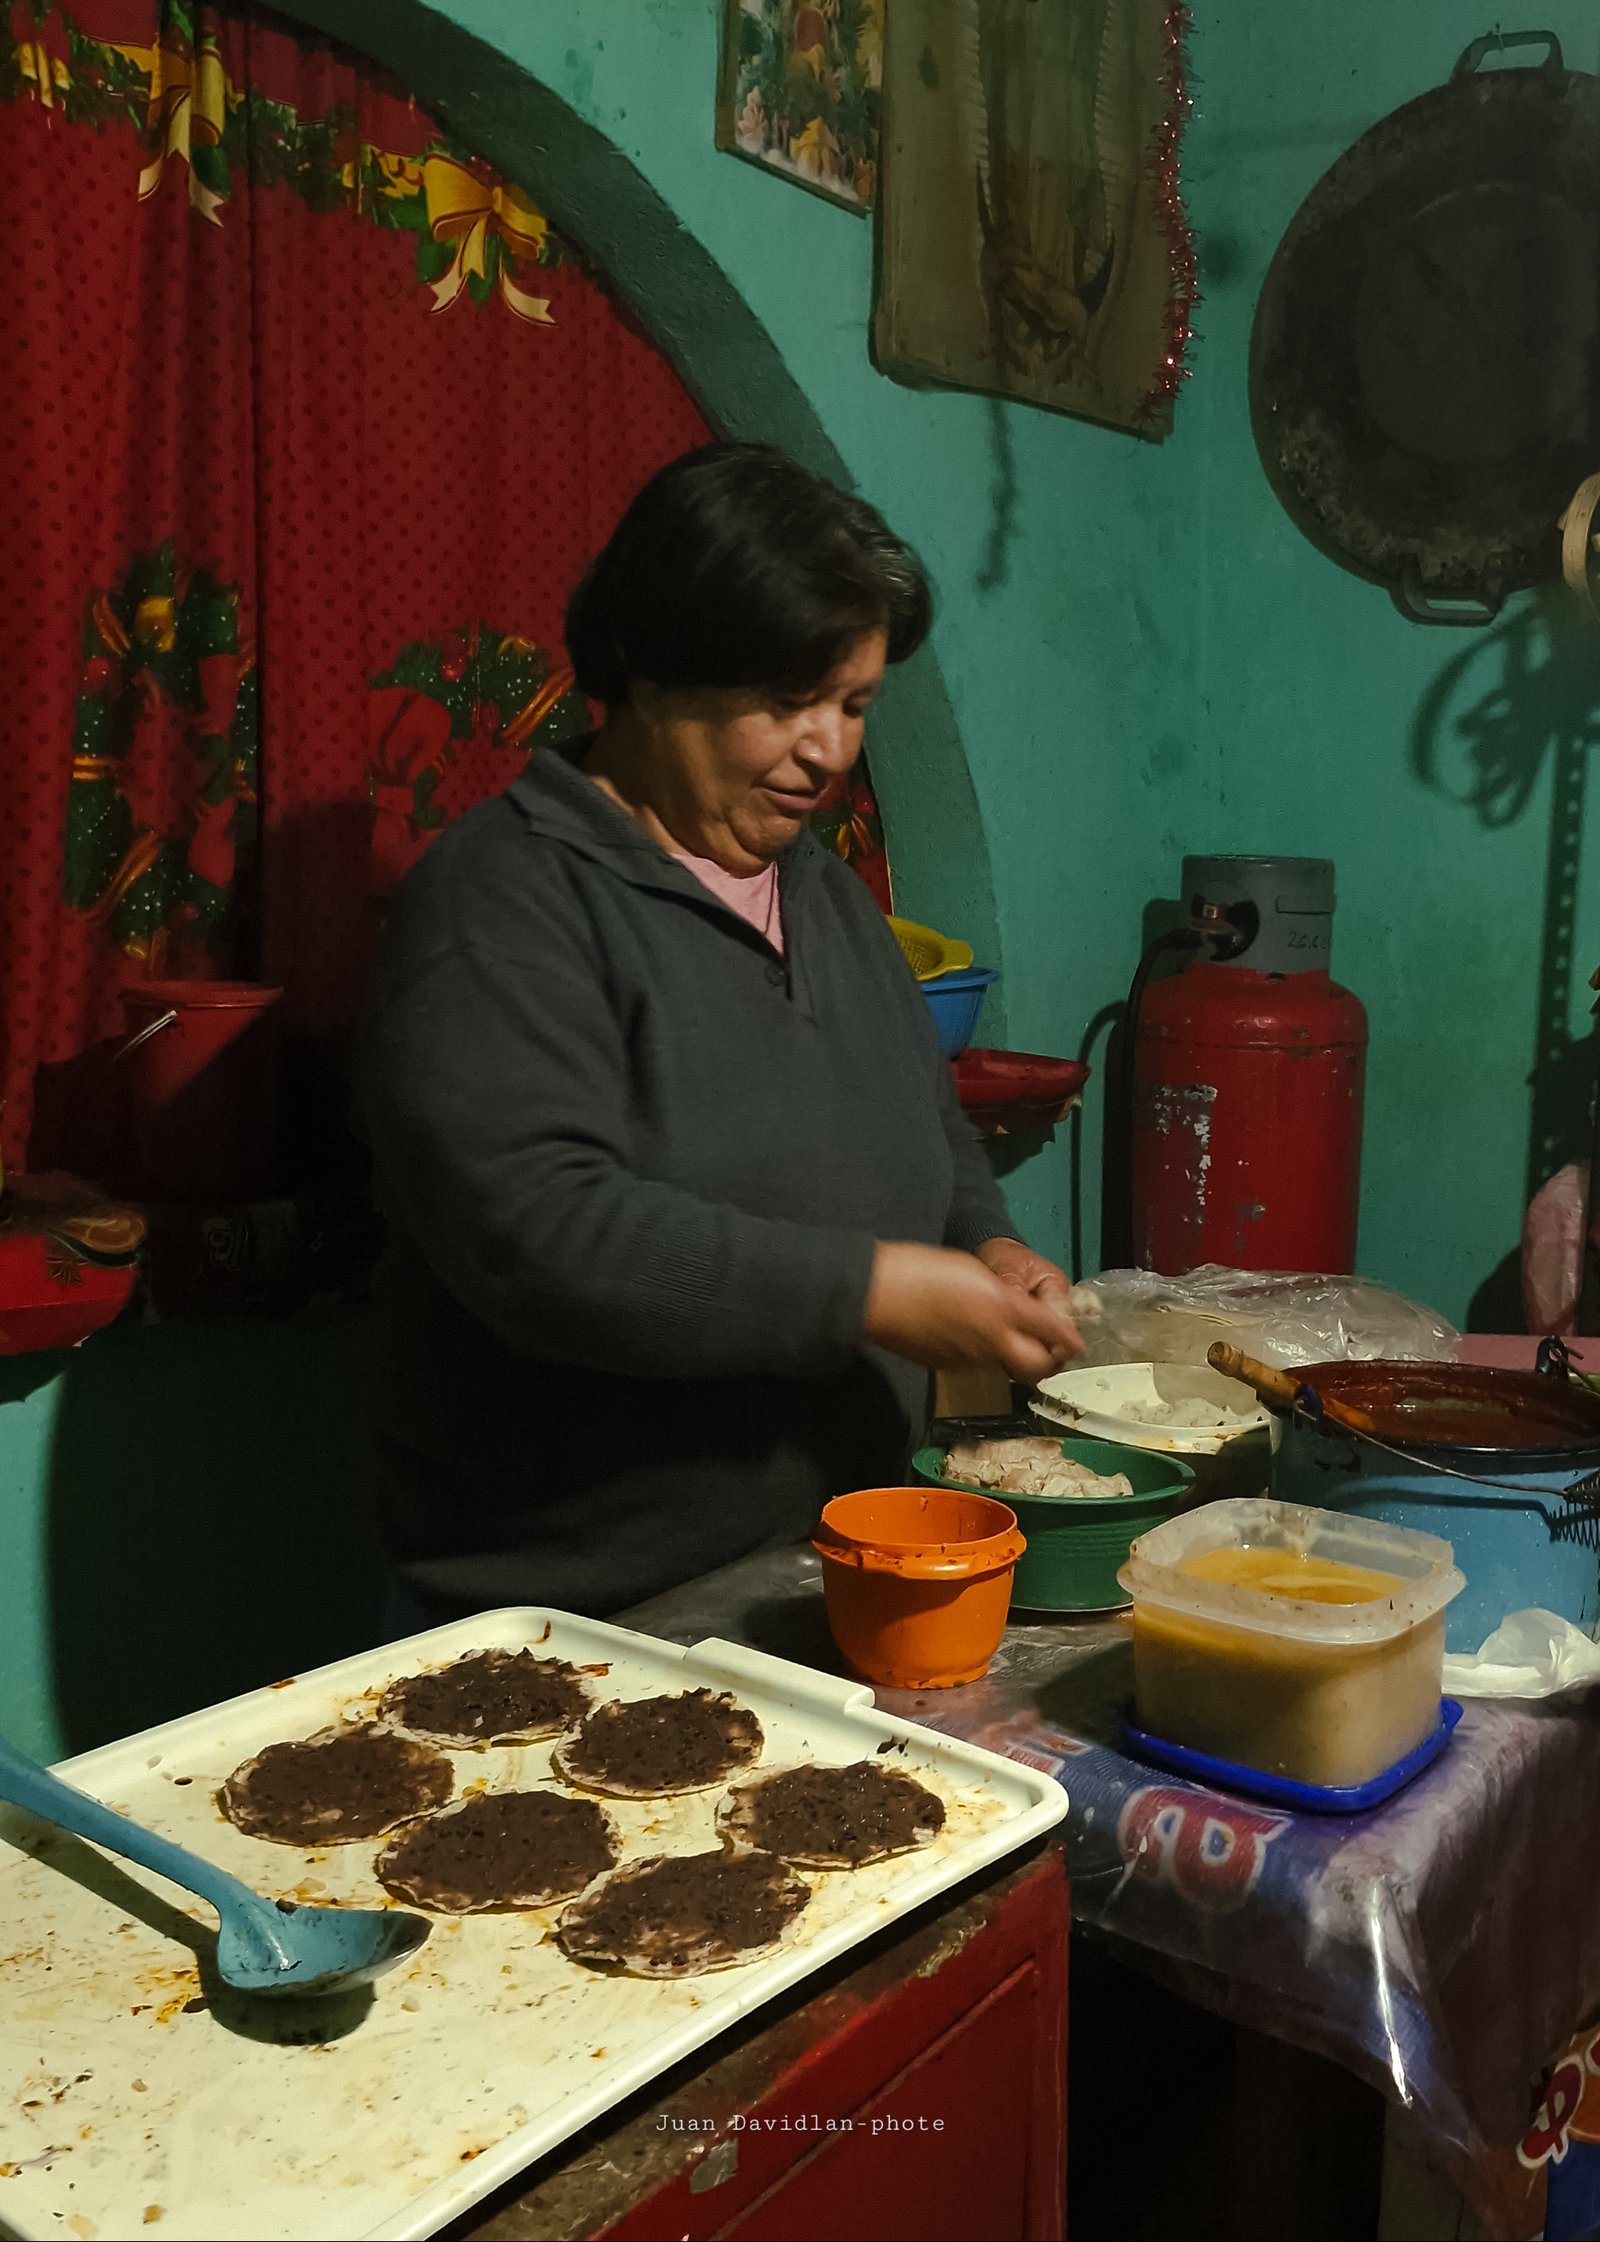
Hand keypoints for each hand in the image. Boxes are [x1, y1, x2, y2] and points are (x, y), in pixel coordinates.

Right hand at [862, 1241, 1079, 1384]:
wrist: (875, 1294)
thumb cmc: (921, 1270)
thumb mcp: (973, 1272)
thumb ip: (1007, 1297)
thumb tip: (1032, 1316)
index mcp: (1000, 1313)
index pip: (1049, 1334)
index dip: (1067, 1339)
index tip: (1076, 1341)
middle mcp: (990, 1343)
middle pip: (1035, 1367)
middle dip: (1047, 1358)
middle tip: (1047, 1342)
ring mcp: (967, 1359)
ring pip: (1005, 1365)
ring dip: (1013, 1352)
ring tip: (1004, 1329)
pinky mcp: (945, 1366)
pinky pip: (976, 1363)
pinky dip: (984, 1352)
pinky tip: (969, 1331)